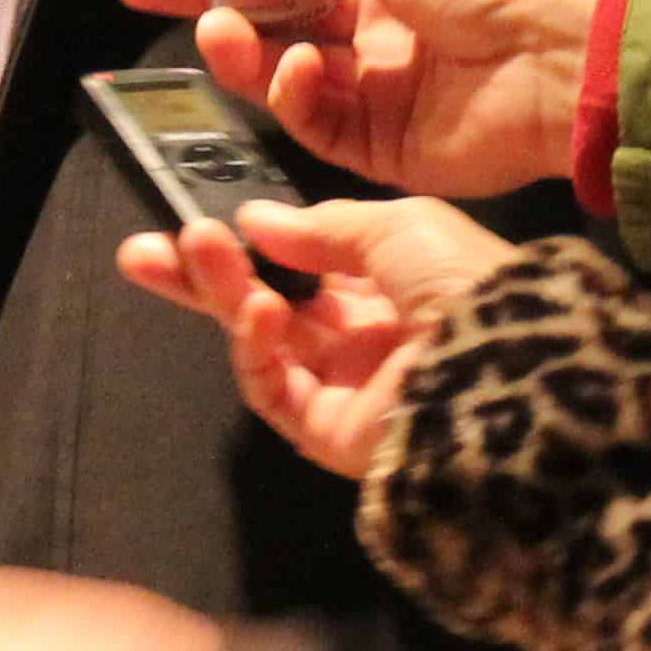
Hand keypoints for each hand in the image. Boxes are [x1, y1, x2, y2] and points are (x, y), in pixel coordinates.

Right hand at [103, 0, 611, 198]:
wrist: (574, 62)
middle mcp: (374, 7)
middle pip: (265, 0)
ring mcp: (375, 75)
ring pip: (278, 62)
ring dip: (239, 42)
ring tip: (216, 26)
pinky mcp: (380, 139)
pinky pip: (312, 118)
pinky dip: (294, 93)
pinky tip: (301, 67)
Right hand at [115, 194, 525, 479]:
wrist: (504, 366)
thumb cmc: (462, 281)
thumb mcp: (398, 226)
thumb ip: (321, 227)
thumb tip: (256, 221)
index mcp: (387, 285)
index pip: (301, 266)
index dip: (251, 244)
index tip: (202, 219)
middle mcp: (362, 337)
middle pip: (265, 303)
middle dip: (204, 277)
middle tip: (146, 250)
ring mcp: (343, 386)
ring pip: (260, 340)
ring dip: (223, 294)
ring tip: (195, 250)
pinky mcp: (327, 432)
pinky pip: (271, 389)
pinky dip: (253, 346)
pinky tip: (257, 307)